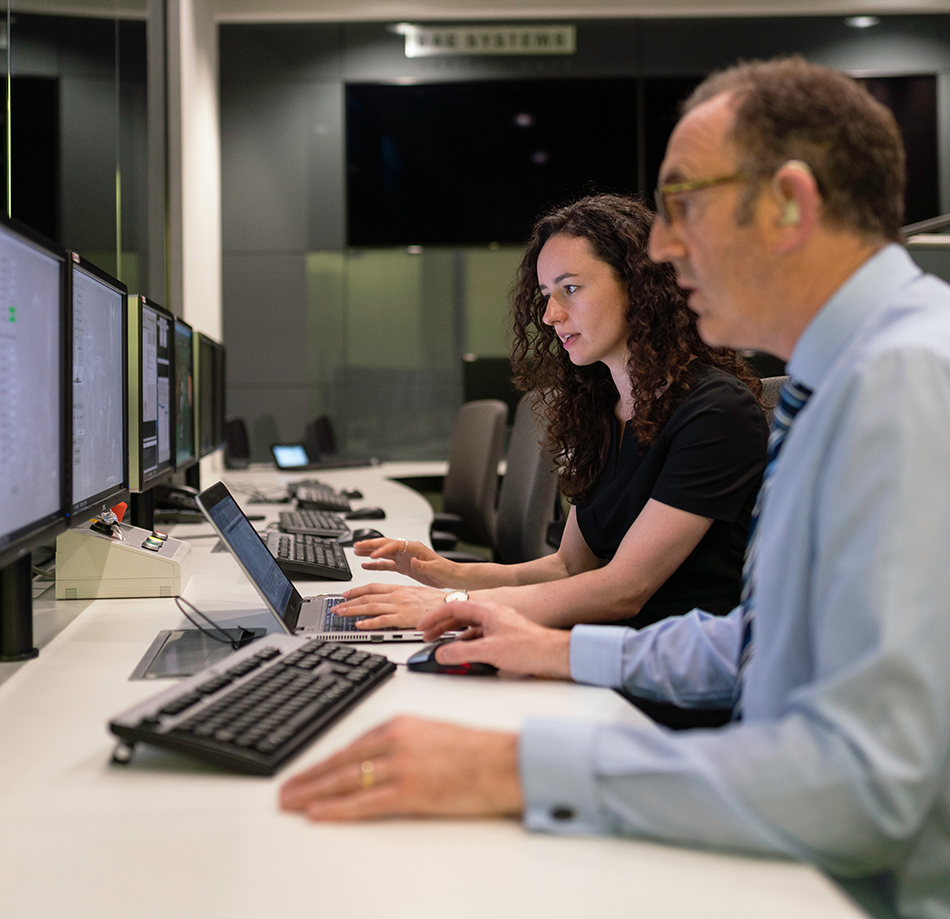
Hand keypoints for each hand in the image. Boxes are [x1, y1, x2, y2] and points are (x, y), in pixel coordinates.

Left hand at [279, 716, 522, 820]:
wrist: (505, 761)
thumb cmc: (476, 750)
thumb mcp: (432, 734)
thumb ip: (402, 743)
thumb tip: (376, 762)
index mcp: (401, 724)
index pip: (351, 745)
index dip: (323, 761)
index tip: (305, 770)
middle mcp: (396, 740)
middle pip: (341, 761)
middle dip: (309, 776)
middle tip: (284, 789)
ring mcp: (402, 765)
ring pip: (346, 779)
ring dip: (313, 792)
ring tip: (290, 802)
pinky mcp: (411, 791)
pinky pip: (365, 802)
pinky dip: (337, 808)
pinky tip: (317, 813)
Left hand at [334, 583, 447, 628]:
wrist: (451, 604)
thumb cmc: (437, 601)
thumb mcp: (417, 593)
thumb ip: (402, 596)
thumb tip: (392, 601)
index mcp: (399, 589)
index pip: (372, 587)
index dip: (357, 590)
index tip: (346, 594)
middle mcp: (396, 596)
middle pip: (367, 597)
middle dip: (349, 602)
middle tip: (336, 607)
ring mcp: (399, 606)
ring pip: (370, 607)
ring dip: (353, 610)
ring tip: (340, 614)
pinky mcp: (403, 618)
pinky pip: (382, 621)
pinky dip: (369, 623)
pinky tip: (359, 625)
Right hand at [352, 538, 455, 587]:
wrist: (451, 576)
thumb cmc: (446, 570)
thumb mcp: (436, 568)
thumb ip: (424, 565)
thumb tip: (413, 560)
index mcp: (415, 548)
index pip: (394, 545)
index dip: (382, 549)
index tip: (372, 555)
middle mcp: (407, 550)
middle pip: (385, 544)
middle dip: (370, 544)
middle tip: (356, 546)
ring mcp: (404, 558)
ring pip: (383, 552)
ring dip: (369, 552)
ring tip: (355, 551)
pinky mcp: (403, 566)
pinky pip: (386, 564)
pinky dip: (375, 564)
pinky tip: (365, 565)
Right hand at [419, 600, 572, 679]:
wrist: (553, 653)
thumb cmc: (530, 646)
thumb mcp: (489, 651)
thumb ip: (462, 652)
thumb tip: (442, 653)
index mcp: (486, 610)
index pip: (453, 608)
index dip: (434, 617)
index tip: (423, 626)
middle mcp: (492, 613)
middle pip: (459, 616)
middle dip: (441, 626)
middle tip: (428, 636)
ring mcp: (499, 624)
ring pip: (469, 626)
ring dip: (454, 635)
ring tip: (442, 645)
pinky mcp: (505, 635)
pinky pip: (479, 635)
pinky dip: (467, 641)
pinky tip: (465, 652)